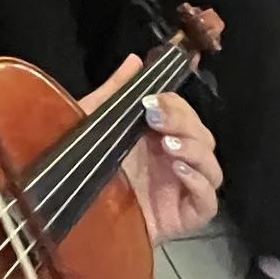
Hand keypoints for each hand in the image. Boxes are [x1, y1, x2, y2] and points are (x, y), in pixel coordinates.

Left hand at [96, 68, 220, 242]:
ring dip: (195, 150)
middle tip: (156, 119)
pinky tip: (178, 170)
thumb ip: (115, 91)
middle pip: (203, 137)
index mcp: (156, 138)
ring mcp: (180, 190)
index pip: (185, 116)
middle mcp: (173, 162)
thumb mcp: (93, 122)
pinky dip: (200, 183)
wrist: (68, 210)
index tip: (154, 100)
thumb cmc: (80, 166)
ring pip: (212, 167)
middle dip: (185, 123)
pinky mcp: (183, 218)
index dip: (177, 105)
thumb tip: (134, 60)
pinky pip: (208, 201)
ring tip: (168, 145)